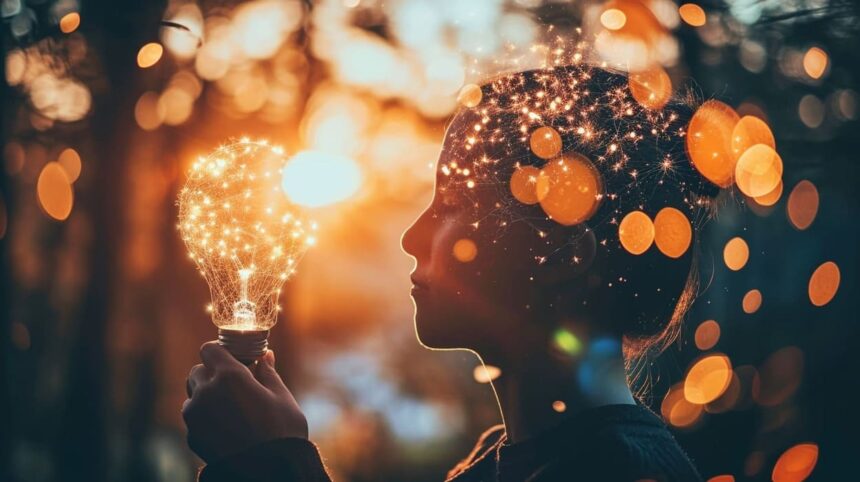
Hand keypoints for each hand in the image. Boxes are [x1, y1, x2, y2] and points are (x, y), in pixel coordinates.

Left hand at [182, 342, 308, 461]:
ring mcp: (196, 415)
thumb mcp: (281, 397)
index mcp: (229, 376)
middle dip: (213, 373)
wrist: (269, 472)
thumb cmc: (282, 432)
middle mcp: (206, 392)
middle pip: (198, 370)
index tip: (234, 358)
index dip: (221, 351)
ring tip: (231, 408)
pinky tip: (227, 427)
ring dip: (206, 394)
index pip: (210, 349)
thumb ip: (267, 372)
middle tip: (235, 384)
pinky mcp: (192, 436)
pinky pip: (194, 417)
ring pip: (193, 394)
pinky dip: (206, 417)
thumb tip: (265, 355)